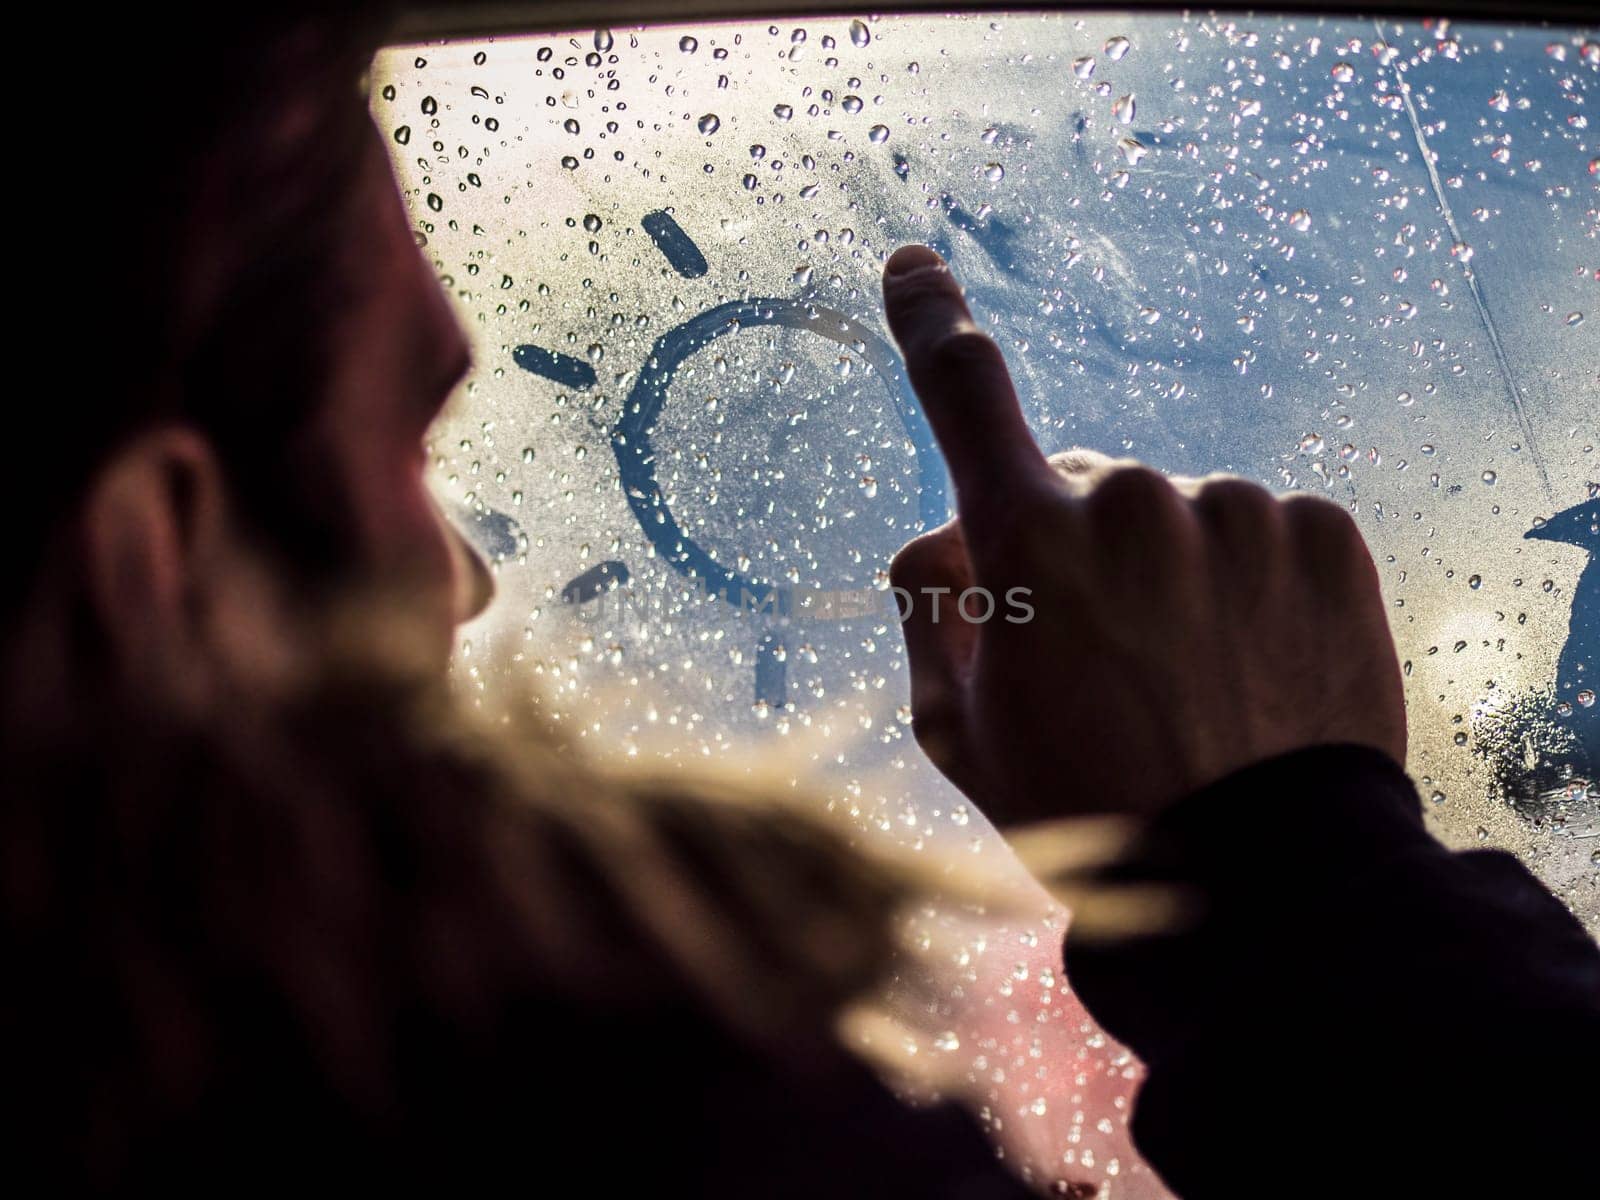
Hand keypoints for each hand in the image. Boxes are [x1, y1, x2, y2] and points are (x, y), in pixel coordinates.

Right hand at [882, 245, 1405, 826]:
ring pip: (1174, 513)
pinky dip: (1243, 577)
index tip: (915, 269)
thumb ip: (931, 608)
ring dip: (1165, 568)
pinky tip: (1248, 660)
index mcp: (1028, 543)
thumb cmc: (1091, 812)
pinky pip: (1258, 528)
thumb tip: (945, 537)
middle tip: (1101, 659)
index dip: (930, 322)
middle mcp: (1133, 500)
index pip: (963, 394)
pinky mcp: (1324, 533)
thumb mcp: (958, 732)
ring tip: (1188, 679)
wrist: (1266, 883)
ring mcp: (1238, 512)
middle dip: (1072, 546)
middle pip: (1080, 485)